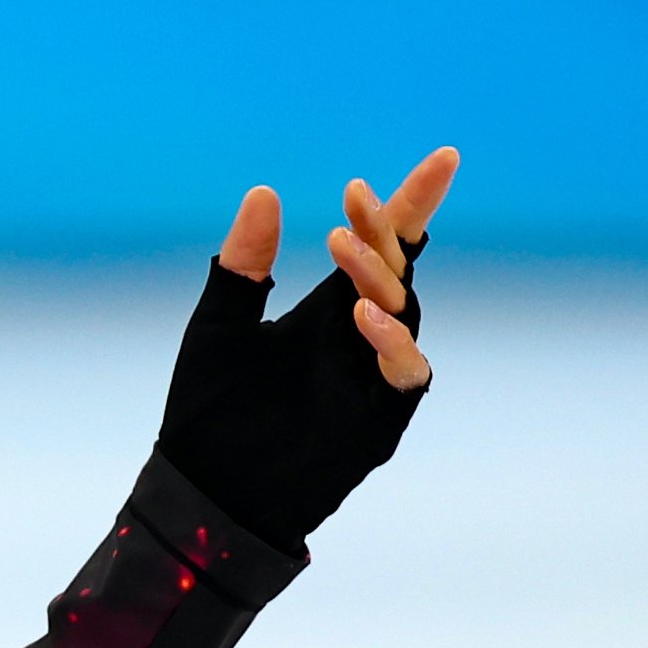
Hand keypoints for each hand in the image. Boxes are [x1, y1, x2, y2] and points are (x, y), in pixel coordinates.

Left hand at [156, 146, 460, 549]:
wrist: (204, 490)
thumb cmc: (208, 410)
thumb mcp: (217, 327)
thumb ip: (242, 265)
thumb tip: (264, 191)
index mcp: (328, 310)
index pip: (385, 246)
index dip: (414, 203)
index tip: (444, 158)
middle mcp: (359, 336)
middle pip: (398, 269)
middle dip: (387, 229)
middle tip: (356, 199)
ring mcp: (372, 376)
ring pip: (405, 313)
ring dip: (380, 277)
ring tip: (343, 248)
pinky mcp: (379, 419)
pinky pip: (406, 373)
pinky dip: (392, 342)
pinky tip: (360, 315)